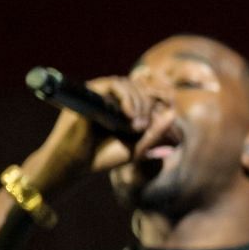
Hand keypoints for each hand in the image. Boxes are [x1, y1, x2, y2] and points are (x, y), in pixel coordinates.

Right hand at [23, 74, 171, 190]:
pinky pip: (113, 85)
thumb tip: (173, 112)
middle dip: (148, 105)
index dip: (160, 97)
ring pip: (128, 84)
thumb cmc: (103, 157)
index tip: (166, 110)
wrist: (75, 165)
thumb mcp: (137, 147)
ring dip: (138, 103)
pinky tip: (129, 115)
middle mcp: (112, 97)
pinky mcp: (89, 92)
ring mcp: (100, 93)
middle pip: (139, 87)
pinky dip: (125, 97)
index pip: (147, 92)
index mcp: (124, 107)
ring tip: (136, 126)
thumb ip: (156, 132)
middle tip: (143, 127)